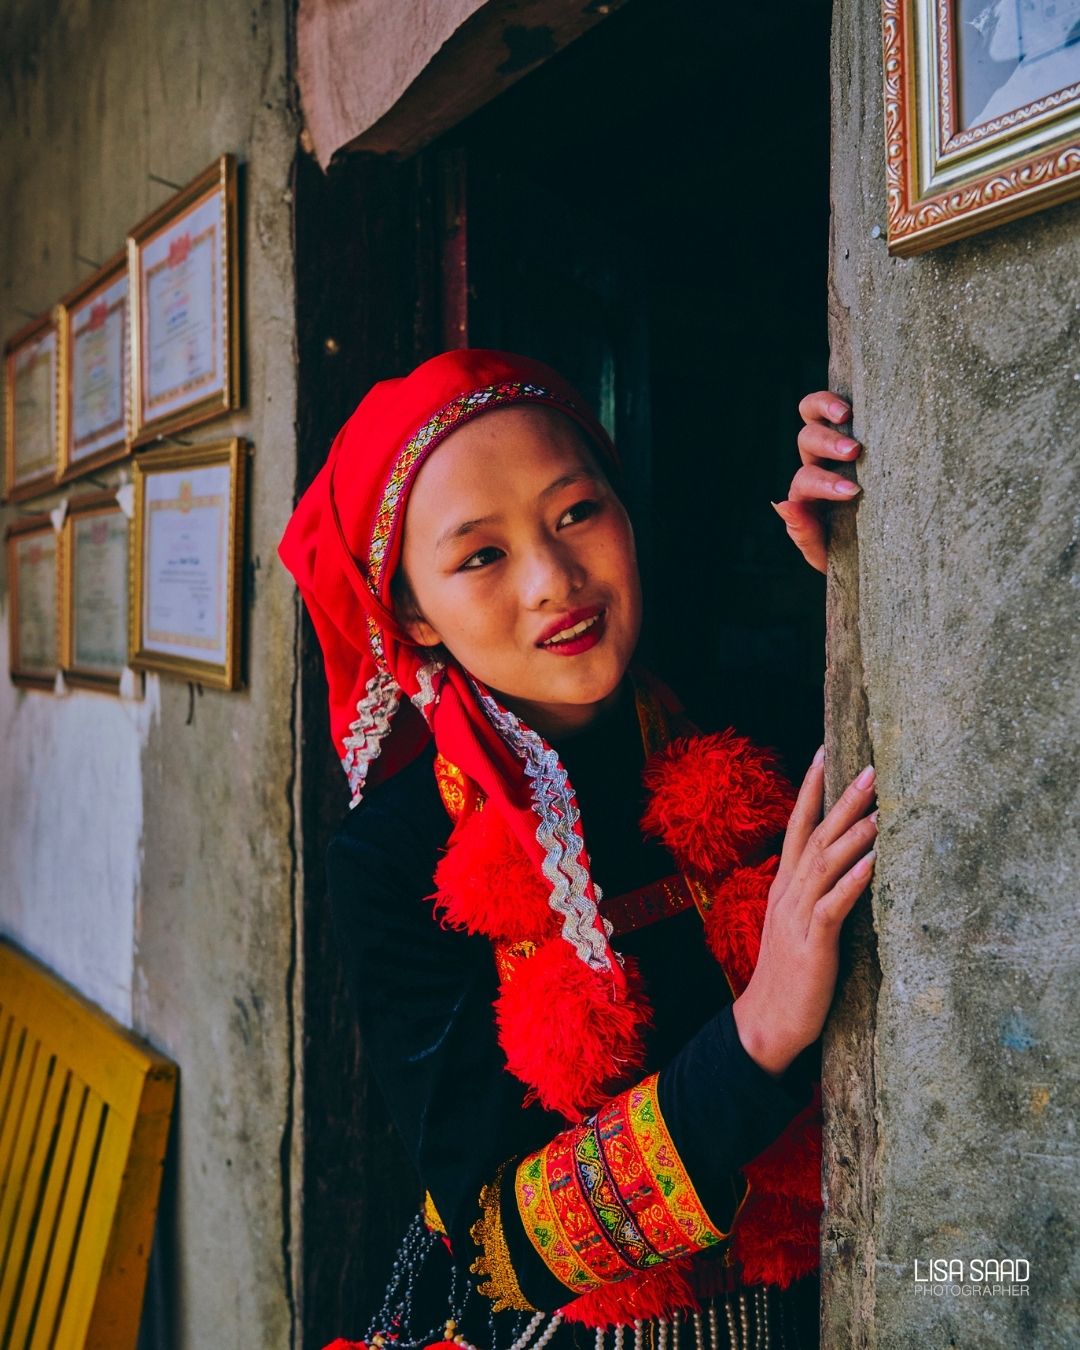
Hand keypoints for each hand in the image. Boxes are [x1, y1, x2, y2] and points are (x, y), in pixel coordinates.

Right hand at [732, 751, 876, 1076]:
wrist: (765, 1024)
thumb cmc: (789, 978)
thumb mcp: (800, 927)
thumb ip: (816, 896)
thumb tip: (845, 867)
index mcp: (783, 887)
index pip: (796, 827)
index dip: (811, 790)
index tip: (825, 753)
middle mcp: (787, 894)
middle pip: (815, 836)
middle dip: (842, 800)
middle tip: (871, 770)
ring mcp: (797, 918)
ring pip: (825, 864)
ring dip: (854, 835)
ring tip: (881, 809)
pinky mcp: (812, 945)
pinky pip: (832, 906)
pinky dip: (852, 882)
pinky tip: (871, 863)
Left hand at [772, 392, 862, 572]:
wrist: (875, 547)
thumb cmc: (850, 551)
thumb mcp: (825, 553)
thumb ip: (804, 534)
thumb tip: (783, 506)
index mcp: (806, 494)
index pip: (806, 481)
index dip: (825, 484)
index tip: (853, 491)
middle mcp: (814, 463)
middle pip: (807, 440)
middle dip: (827, 444)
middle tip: (853, 451)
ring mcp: (830, 441)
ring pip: (812, 415)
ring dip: (827, 410)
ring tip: (848, 414)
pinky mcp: (851, 425)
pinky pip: (835, 403)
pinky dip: (837, 396)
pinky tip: (858, 399)